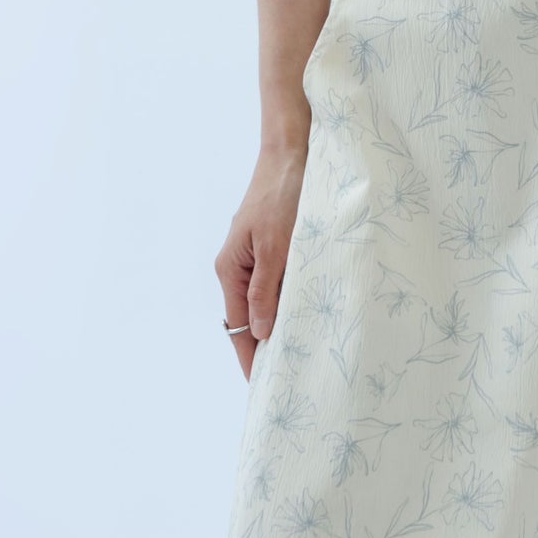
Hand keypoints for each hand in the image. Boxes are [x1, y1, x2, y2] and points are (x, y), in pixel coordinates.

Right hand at [215, 142, 308, 376]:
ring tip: (300, 353)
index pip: (239, 326)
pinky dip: (288, 301)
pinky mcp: (271, 247)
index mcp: (231, 268)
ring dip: (279, 323)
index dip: (250, 357)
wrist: (292, 152)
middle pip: (249, 318)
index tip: (263, 385)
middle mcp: (238, 266)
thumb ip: (266, 290)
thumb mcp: (277, 246)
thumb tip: (258, 332)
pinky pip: (276, 284)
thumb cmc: (282, 194)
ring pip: (265, 302)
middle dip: (265, 346)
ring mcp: (254, 256)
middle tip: (288, 376)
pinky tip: (306, 313)